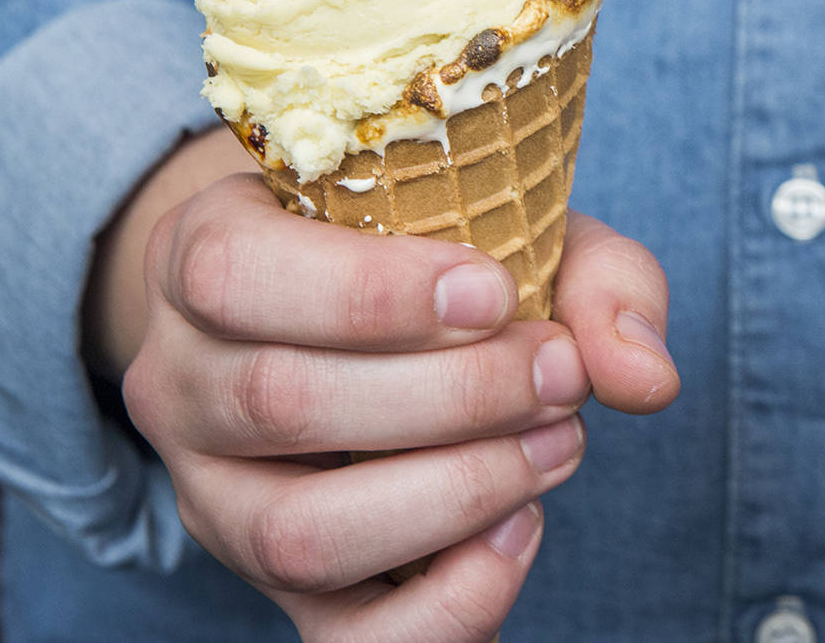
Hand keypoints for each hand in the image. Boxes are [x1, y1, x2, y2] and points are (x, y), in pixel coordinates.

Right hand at [108, 159, 677, 642]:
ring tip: (554, 445)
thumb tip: (643, 375)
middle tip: (559, 375)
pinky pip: (344, 640)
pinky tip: (521, 530)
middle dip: (451, 395)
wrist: (364, 326)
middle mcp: (181, 384)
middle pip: (280, 403)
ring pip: (299, 534)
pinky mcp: (280, 591)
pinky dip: (452, 601)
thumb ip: (592, 278)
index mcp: (203, 254)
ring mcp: (218, 501)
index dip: (369, 292)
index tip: (495, 293)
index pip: (233, 274)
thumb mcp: (510, 223)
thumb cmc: (433, 255)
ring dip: (454, 493)